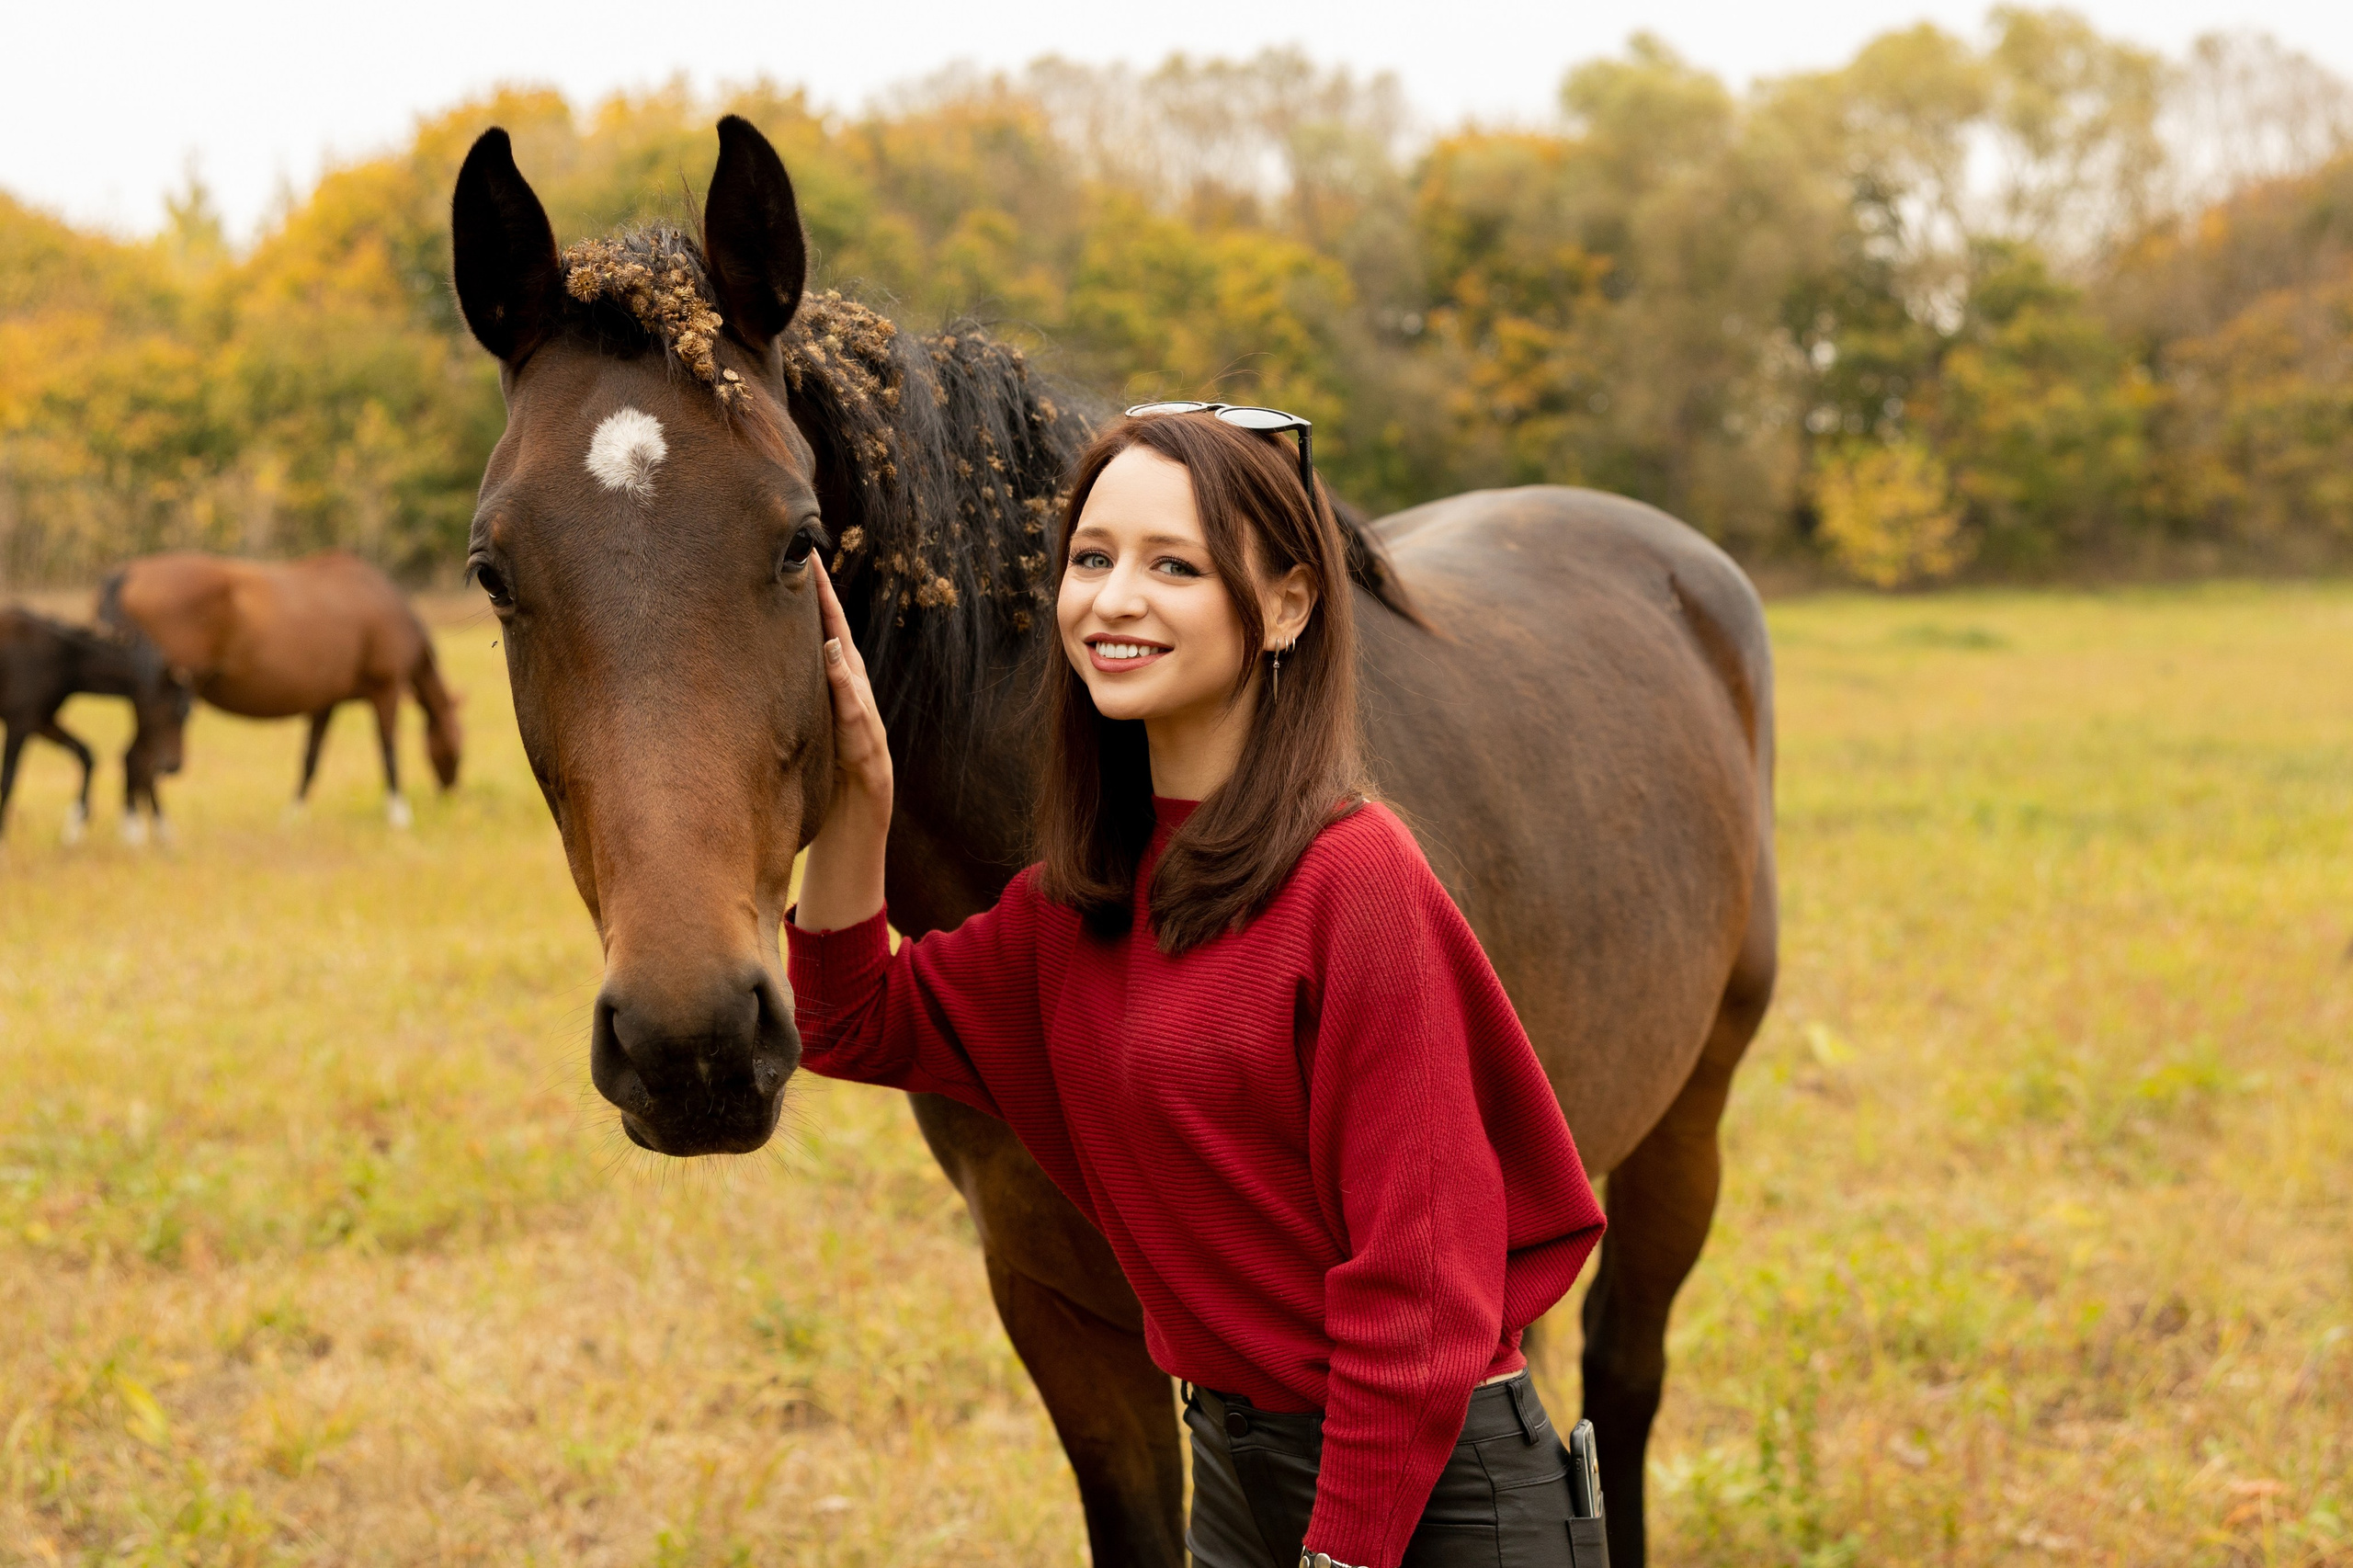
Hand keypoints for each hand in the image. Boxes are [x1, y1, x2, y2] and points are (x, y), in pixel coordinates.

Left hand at [795, 558, 890, 932]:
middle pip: (843, 653)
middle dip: (828, 607)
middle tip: (808, 558)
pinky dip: (852, 700)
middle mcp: (857, 721)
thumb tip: (741, 694)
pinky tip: (837, 672)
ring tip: (822, 604)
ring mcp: (870, 746)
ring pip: (856, 686)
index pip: (824, 650)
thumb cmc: (816, 816)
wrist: (851, 870)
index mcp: (835, 714)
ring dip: (841, 645)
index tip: (792, 560)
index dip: (812, 606)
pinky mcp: (874, 776)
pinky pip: (864, 732)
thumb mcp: (793, 761)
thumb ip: (785, 725)